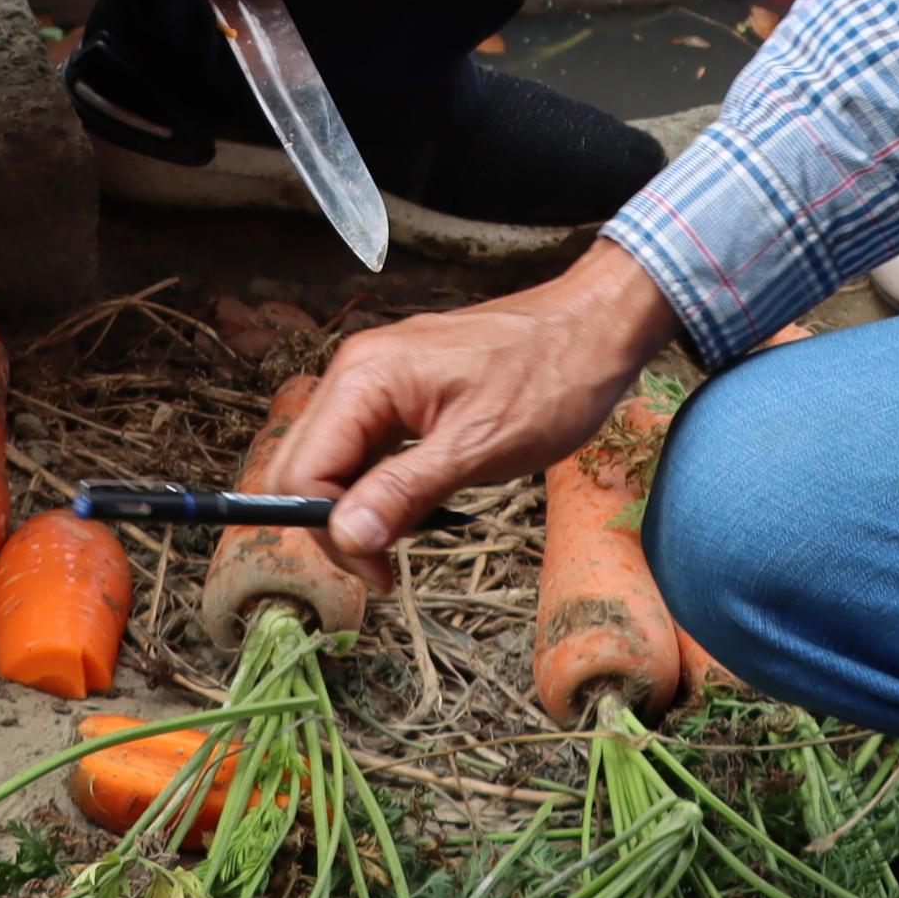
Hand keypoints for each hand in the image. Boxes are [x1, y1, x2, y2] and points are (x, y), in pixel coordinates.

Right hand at [276, 242, 684, 563]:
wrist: (597, 326)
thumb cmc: (551, 377)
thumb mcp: (479, 447)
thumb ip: (404, 491)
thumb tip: (345, 537)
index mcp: (366, 377)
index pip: (301, 472)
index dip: (329, 532)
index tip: (379, 570)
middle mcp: (357, 370)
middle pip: (303, 466)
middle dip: (335, 524)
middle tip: (387, 564)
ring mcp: (376, 376)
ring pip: (331, 460)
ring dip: (356, 507)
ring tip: (407, 535)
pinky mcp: (399, 389)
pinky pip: (363, 446)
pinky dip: (377, 484)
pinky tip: (414, 503)